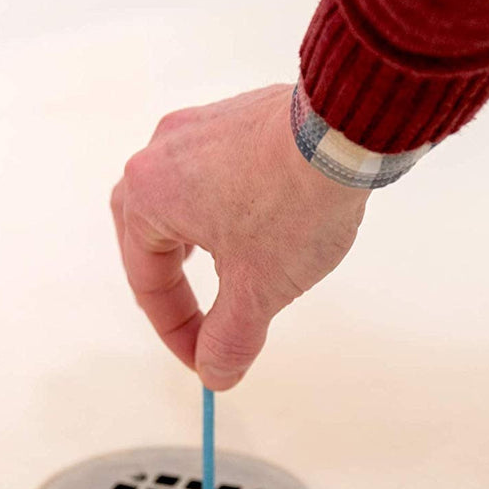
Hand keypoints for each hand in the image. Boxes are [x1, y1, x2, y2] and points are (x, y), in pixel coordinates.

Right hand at [110, 84, 368, 389]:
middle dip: (162, 275)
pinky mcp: (235, 114)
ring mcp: (198, 126)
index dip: (175, 331)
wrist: (347, 130)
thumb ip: (229, 338)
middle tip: (187, 309)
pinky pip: (209, 166)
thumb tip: (215, 373)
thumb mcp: (258, 289)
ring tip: (215, 263)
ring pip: (175, 192)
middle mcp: (161, 152)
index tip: (206, 359)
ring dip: (188, 236)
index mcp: (149, 195)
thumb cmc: (293, 206)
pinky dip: (217, 202)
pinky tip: (253, 217)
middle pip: (142, 227)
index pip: (147, 280)